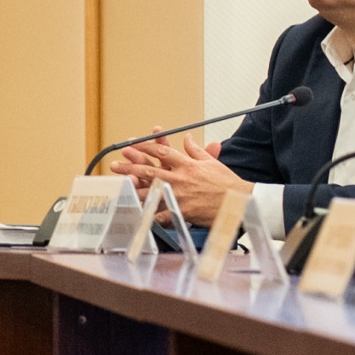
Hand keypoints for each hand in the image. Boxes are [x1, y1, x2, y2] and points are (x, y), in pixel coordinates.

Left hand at [123, 139, 246, 224]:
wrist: (240, 202)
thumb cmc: (228, 183)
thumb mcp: (211, 162)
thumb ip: (196, 150)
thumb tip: (187, 139)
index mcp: (186, 164)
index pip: (161, 151)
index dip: (144, 146)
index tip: (131, 144)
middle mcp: (180, 178)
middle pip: (149, 170)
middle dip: (130, 167)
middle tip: (115, 166)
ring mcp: (179, 195)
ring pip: (151, 192)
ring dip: (133, 190)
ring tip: (118, 189)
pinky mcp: (182, 211)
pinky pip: (162, 214)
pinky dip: (149, 215)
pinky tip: (137, 215)